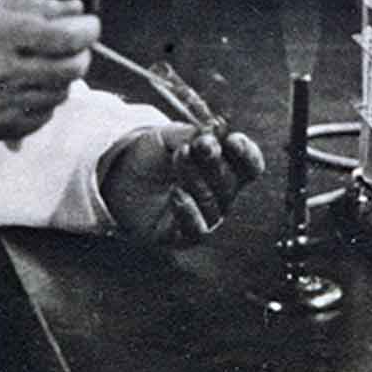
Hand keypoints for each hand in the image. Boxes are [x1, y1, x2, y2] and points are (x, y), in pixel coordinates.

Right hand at [0, 0, 99, 142]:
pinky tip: (25, 90)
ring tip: (43, 68)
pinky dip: (42, 105)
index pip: (67, 38)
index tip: (89, 26)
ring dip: (61, 81)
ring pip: (59, 96)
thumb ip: (36, 8)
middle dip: (81, 56)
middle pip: (70, 70)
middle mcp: (2, 72)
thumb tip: (77, 10)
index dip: (87, 31)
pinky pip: (39, 120)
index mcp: (1, 36)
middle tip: (74, 48)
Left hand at [98, 123, 265, 246]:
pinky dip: (189, 212)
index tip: (232, 140)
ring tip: (178, 157)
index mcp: (225, 169)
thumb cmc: (154, 155)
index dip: (247, 154)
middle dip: (213, 161)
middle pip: (231, 183)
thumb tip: (210, 139)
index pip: (250, 167)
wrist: (121, 177)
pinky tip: (176, 193)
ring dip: (196, 179)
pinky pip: (197, 232)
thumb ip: (191, 134)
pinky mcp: (182, 236)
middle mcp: (220, 196)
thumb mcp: (170, 136)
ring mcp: (204, 218)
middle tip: (192, 146)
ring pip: (213, 205)